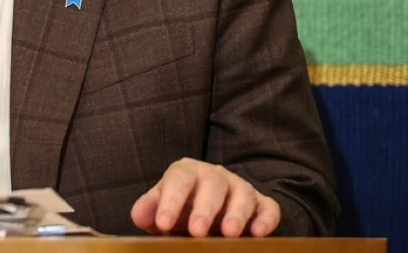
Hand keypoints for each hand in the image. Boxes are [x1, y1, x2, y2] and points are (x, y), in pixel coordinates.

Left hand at [130, 158, 280, 237]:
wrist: (209, 209)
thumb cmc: (182, 208)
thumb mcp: (163, 208)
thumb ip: (151, 210)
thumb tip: (139, 215)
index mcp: (186, 172)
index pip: (178, 180)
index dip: (171, 201)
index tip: (163, 223)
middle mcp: (215, 175)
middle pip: (212, 184)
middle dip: (205, 208)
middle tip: (197, 232)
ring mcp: (240, 188)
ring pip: (243, 194)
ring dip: (236, 214)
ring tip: (229, 234)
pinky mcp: (261, 203)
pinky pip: (268, 207)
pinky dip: (266, 219)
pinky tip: (258, 233)